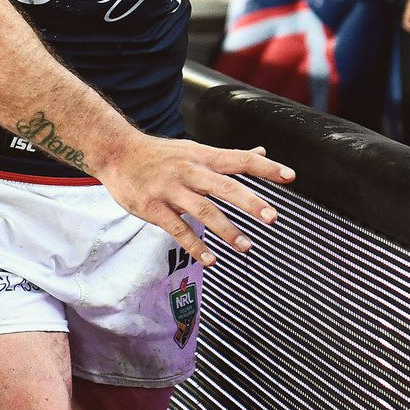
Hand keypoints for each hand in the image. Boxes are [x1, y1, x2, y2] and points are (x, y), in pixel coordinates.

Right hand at [97, 133, 295, 266]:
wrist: (118, 153)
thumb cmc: (161, 154)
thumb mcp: (196, 149)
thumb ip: (229, 156)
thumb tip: (260, 151)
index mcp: (205, 156)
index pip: (242, 159)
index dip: (267, 167)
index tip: (291, 177)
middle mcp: (191, 171)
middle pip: (226, 186)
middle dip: (250, 202)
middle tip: (273, 217)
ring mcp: (172, 190)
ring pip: (204, 211)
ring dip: (227, 230)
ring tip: (247, 247)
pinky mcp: (153, 208)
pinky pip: (178, 229)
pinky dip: (195, 245)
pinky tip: (211, 259)